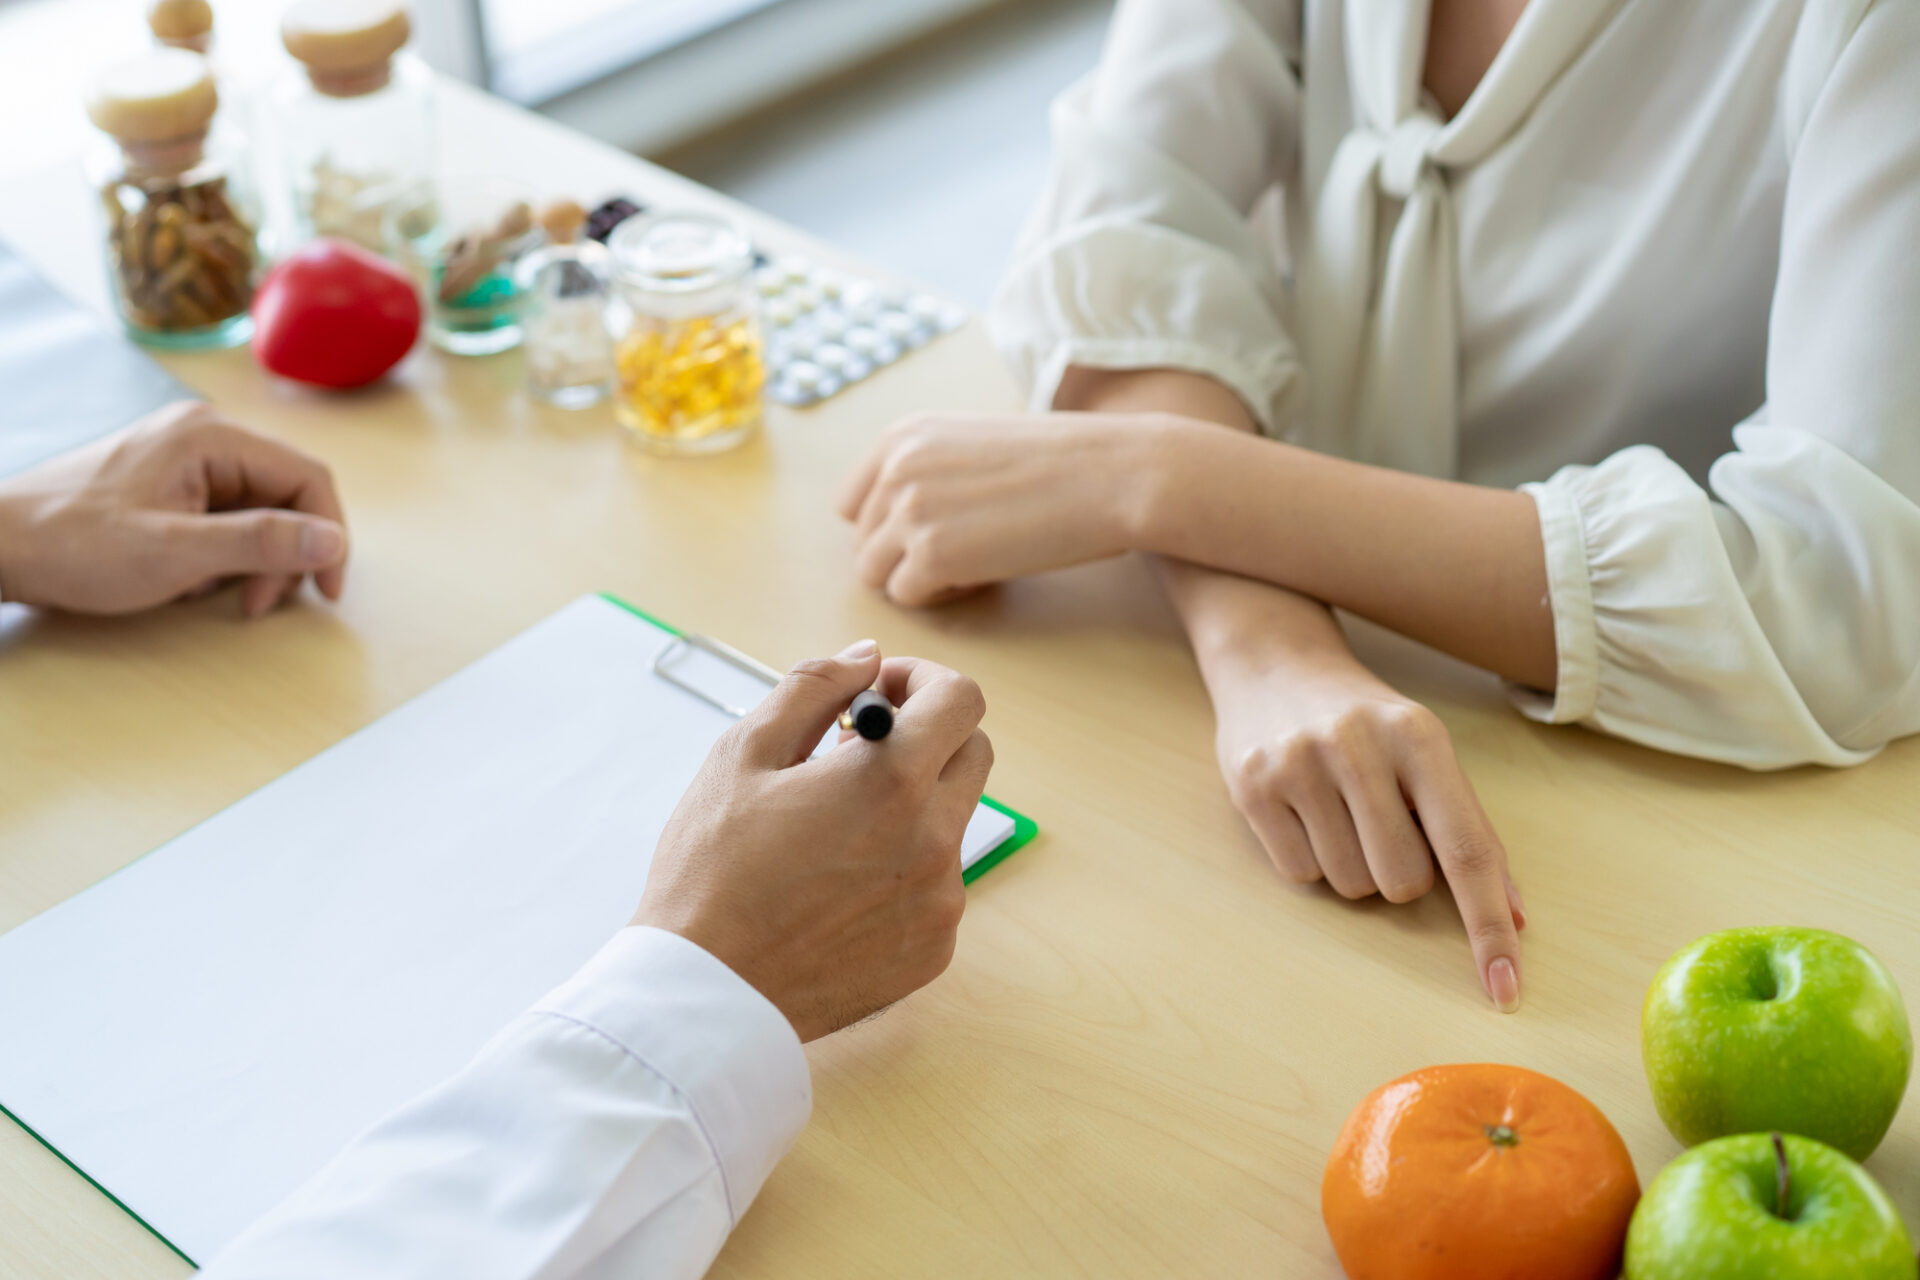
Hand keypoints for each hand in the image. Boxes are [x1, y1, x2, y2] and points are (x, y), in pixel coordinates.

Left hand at [0, 401, 348, 616]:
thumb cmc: (74, 544)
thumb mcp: (176, 552)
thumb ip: (260, 542)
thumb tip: (333, 541)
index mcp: (212, 436)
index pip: (307, 477)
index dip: (328, 536)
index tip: (325, 590)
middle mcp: (205, 435)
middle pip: (286, 494)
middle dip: (285, 554)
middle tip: (258, 602)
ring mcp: (185, 457)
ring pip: (259, 508)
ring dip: (253, 559)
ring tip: (218, 595)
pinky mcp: (171, 481)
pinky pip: (226, 514)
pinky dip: (223, 553)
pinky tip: (191, 578)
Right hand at [633, 641, 993, 1041]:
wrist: (705, 994)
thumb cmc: (711, 873)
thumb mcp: (742, 755)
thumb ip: (813, 689)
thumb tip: (867, 660)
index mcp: (890, 781)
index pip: (962, 700)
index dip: (922, 682)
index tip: (878, 697)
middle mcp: (933, 840)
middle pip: (972, 755)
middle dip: (926, 737)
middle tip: (855, 754)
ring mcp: (940, 901)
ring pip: (952, 823)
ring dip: (910, 807)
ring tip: (833, 829)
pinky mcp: (933, 949)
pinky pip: (938, 886)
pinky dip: (903, 870)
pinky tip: (837, 887)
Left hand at [836, 411, 1165, 605]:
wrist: (1113, 474)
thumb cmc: (1060, 462)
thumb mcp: (973, 443)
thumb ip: (927, 471)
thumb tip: (899, 521)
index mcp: (902, 437)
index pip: (852, 503)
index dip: (888, 528)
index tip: (932, 535)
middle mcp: (895, 469)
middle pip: (865, 543)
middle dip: (907, 557)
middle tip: (964, 554)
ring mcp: (909, 512)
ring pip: (876, 575)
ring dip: (920, 580)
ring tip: (972, 567)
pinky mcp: (931, 555)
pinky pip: (908, 596)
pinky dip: (942, 597)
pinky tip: (983, 578)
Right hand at [1212, 644, 1527, 1011]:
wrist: (1274, 662)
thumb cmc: (1366, 722)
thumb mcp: (1425, 753)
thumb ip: (1468, 828)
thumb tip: (1512, 918)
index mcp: (1419, 736)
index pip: (1466, 849)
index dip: (1487, 924)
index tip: (1504, 988)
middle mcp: (1357, 745)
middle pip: (1402, 883)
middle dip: (1399, 873)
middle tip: (1379, 823)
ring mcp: (1298, 764)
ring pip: (1349, 886)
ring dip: (1352, 867)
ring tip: (1337, 810)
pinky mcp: (1252, 787)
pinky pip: (1300, 876)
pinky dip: (1309, 859)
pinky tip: (1302, 812)